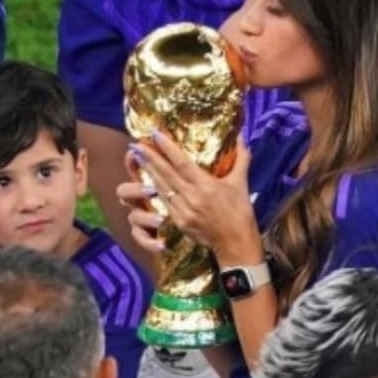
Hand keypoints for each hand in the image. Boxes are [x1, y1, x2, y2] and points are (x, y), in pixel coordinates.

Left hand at [125, 132, 259, 263]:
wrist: (236, 244)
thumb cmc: (240, 212)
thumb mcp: (241, 184)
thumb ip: (241, 158)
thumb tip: (241, 137)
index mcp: (206, 186)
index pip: (181, 162)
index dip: (167, 148)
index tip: (155, 134)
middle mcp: (192, 197)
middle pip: (166, 173)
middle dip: (149, 157)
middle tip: (136, 144)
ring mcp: (183, 210)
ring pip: (161, 187)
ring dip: (148, 171)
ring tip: (138, 157)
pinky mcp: (179, 221)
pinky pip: (164, 201)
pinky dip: (156, 189)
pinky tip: (148, 179)